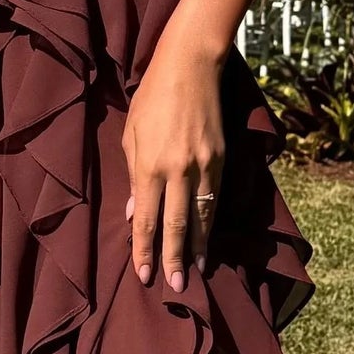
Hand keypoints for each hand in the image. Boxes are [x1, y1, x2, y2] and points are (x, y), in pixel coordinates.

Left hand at [123, 39, 224, 291]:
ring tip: (198, 270)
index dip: (145, 250)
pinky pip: (215, 198)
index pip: (146, 219)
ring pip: (202, 216)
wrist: (191, 67)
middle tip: (177, 287)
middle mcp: (179, 170)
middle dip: (175, 259)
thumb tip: (133, 215)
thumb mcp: (131, 136)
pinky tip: (208, 236)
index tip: (144, 275)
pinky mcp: (222, 159)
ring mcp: (205, 165)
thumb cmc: (152, 99)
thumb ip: (132, 178)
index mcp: (150, 166)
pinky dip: (211, 221)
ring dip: (199, 246)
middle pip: (177, 225)